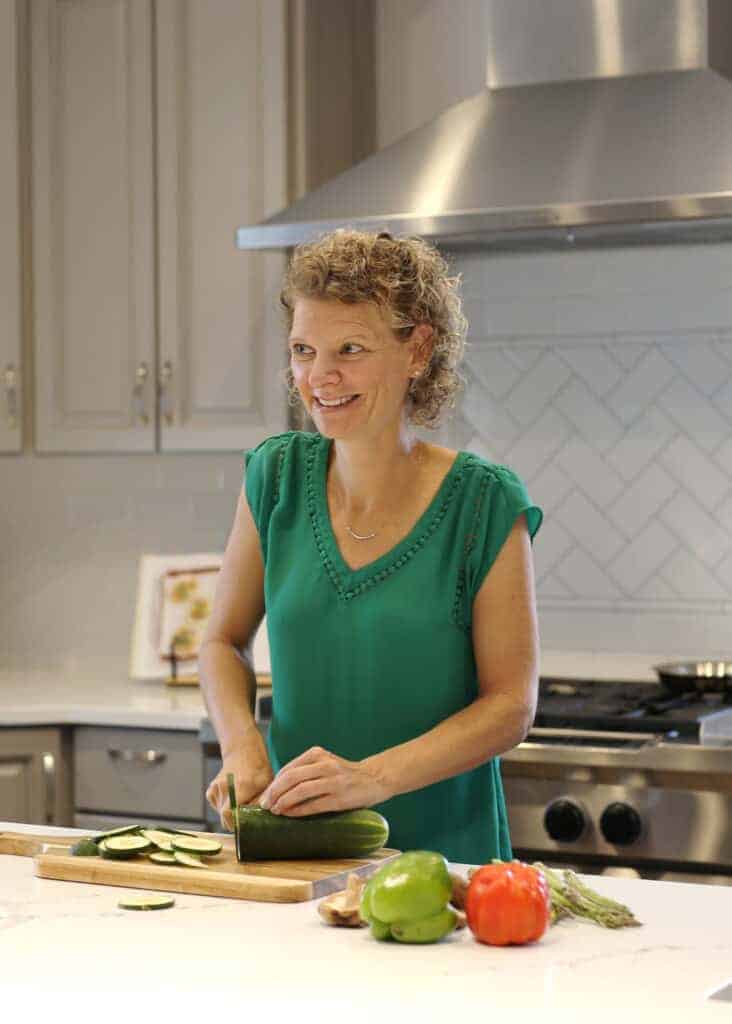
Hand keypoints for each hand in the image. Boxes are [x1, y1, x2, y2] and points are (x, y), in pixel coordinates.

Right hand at [206, 745, 273, 831]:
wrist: (244, 754)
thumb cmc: (258, 770)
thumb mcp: (266, 786)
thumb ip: (260, 804)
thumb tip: (255, 822)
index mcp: (240, 786)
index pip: (229, 813)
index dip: (236, 824)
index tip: (245, 825)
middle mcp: (224, 787)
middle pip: (224, 817)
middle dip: (235, 821)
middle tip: (247, 817)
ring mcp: (215, 788)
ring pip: (221, 814)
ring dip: (231, 815)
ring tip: (242, 803)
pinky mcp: (210, 791)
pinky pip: (217, 808)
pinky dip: (225, 808)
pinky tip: (234, 799)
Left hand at [257, 745, 390, 816]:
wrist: (375, 777)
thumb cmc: (345, 773)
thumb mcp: (325, 763)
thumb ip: (306, 771)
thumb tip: (278, 789)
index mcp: (318, 754)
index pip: (288, 769)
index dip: (273, 784)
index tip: (264, 796)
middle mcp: (325, 765)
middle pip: (290, 778)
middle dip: (273, 793)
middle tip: (265, 806)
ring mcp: (333, 781)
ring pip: (300, 791)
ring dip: (283, 802)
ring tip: (275, 811)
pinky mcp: (340, 798)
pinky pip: (314, 805)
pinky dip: (298, 810)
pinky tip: (289, 815)